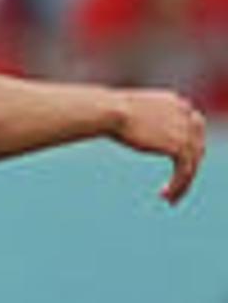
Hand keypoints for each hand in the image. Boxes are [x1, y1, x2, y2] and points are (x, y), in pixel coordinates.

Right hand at [116, 88, 204, 202]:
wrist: (108, 111)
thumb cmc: (105, 111)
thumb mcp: (130, 113)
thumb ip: (142, 120)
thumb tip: (132, 129)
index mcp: (176, 103)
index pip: (192, 127)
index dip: (187, 147)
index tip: (177, 165)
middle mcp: (185, 114)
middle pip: (196, 146)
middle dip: (188, 168)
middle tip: (177, 186)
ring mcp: (185, 129)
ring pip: (193, 161)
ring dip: (183, 183)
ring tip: (171, 199)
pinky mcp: (179, 145)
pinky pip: (185, 170)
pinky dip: (178, 185)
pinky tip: (164, 195)